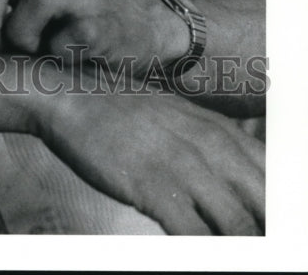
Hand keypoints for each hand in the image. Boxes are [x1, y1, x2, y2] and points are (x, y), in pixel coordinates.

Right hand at [35, 82, 264, 234]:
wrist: (73, 95)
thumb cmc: (122, 111)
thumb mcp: (180, 119)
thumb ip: (213, 147)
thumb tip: (238, 184)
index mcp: (221, 131)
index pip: (276, 176)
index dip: (280, 210)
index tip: (274, 233)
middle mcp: (212, 146)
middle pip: (267, 204)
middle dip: (267, 233)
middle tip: (261, 250)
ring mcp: (184, 166)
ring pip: (240, 226)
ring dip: (241, 247)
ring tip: (236, 257)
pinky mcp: (156, 187)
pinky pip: (197, 237)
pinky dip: (206, 253)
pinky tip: (200, 255)